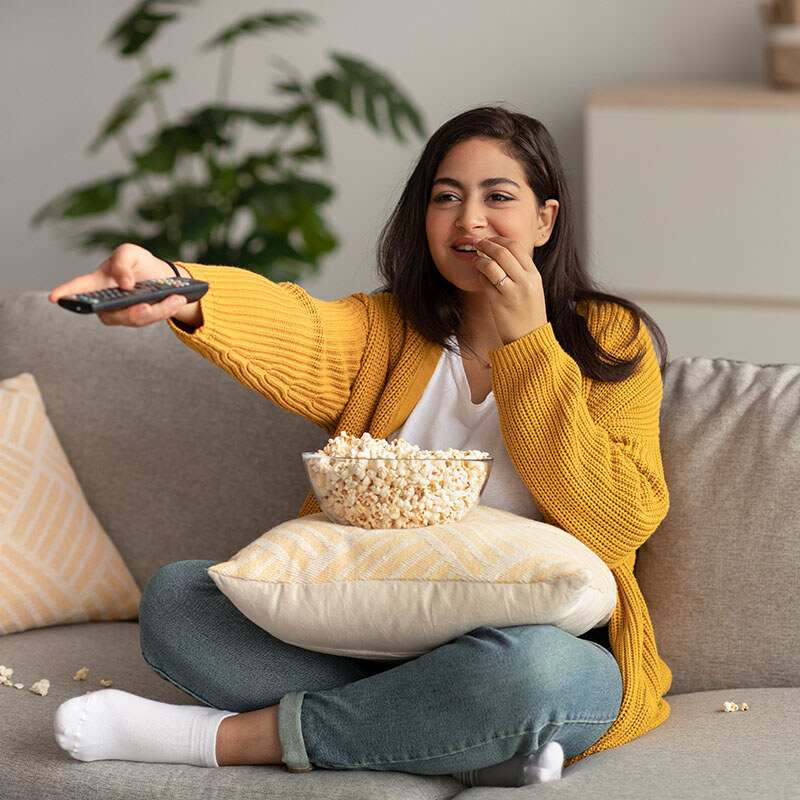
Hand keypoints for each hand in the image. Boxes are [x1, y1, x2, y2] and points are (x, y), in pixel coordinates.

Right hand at [49, 243, 196, 327]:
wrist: (160, 276)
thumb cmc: (137, 263)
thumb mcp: (129, 253)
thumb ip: (122, 263)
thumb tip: (124, 283)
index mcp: (97, 282)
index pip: (79, 288)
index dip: (66, 293)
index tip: (55, 298)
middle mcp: (107, 302)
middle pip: (112, 313)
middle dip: (130, 313)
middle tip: (146, 307)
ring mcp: (123, 313)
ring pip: (136, 318)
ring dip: (158, 311)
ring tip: (176, 299)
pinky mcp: (140, 318)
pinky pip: (151, 318)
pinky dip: (166, 309)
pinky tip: (178, 301)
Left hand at [472, 236, 547, 343]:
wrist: (530, 339)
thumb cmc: (529, 314)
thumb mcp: (533, 289)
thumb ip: (521, 272)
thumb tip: (499, 253)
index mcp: (534, 275)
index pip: (516, 247)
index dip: (499, 240)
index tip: (490, 239)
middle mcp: (525, 281)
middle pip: (502, 252)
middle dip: (486, 244)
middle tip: (476, 242)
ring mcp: (512, 292)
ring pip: (491, 265)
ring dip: (479, 259)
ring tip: (475, 259)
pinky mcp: (500, 303)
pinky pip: (485, 282)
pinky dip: (479, 274)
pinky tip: (478, 274)